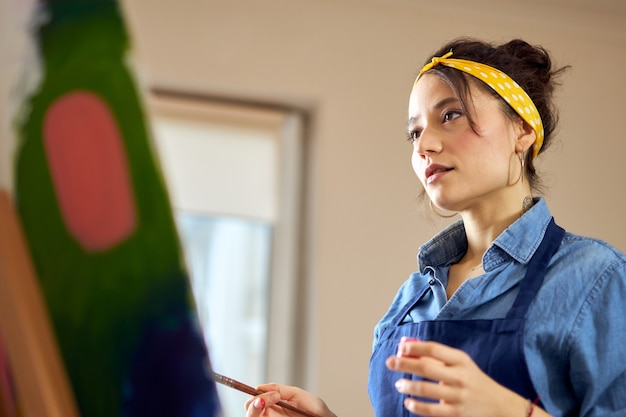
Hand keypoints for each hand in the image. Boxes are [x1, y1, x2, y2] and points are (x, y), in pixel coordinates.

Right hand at [244, 383, 335, 416]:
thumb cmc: (316, 411)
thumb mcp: (298, 396)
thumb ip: (280, 389)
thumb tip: (259, 386)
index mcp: (273, 406)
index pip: (254, 401)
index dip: (257, 396)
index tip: (273, 394)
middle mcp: (270, 416)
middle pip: (250, 411)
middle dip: (253, 404)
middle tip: (267, 399)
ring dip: (255, 411)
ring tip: (265, 403)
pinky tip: (269, 412)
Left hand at [385, 339, 546, 416]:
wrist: (501, 406)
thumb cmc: (473, 381)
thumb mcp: (461, 365)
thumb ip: (437, 358)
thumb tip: (406, 349)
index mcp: (460, 360)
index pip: (434, 349)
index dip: (415, 347)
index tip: (401, 347)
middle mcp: (460, 376)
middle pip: (426, 367)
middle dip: (404, 363)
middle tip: (390, 362)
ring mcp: (458, 396)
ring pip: (426, 389)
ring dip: (407, 385)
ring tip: (399, 384)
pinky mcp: (457, 414)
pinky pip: (431, 410)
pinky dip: (416, 406)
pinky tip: (408, 402)